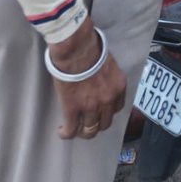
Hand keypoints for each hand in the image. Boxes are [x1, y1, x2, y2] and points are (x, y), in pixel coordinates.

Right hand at [48, 17, 126, 140]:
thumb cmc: (91, 48)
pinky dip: (66, 133)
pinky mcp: (73, 109)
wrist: (77, 49)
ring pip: (89, 130)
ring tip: (74, 128)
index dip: (108, 111)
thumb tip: (99, 79)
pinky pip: (71, 129)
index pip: (117, 107)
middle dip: (97, 124)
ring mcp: (91, 107)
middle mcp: (108, 99)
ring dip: (82, 131)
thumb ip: (107, 76)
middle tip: (88, 122)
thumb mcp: (108, 63)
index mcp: (118, 86)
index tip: (101, 110)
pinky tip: (61, 131)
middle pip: (105, 122)